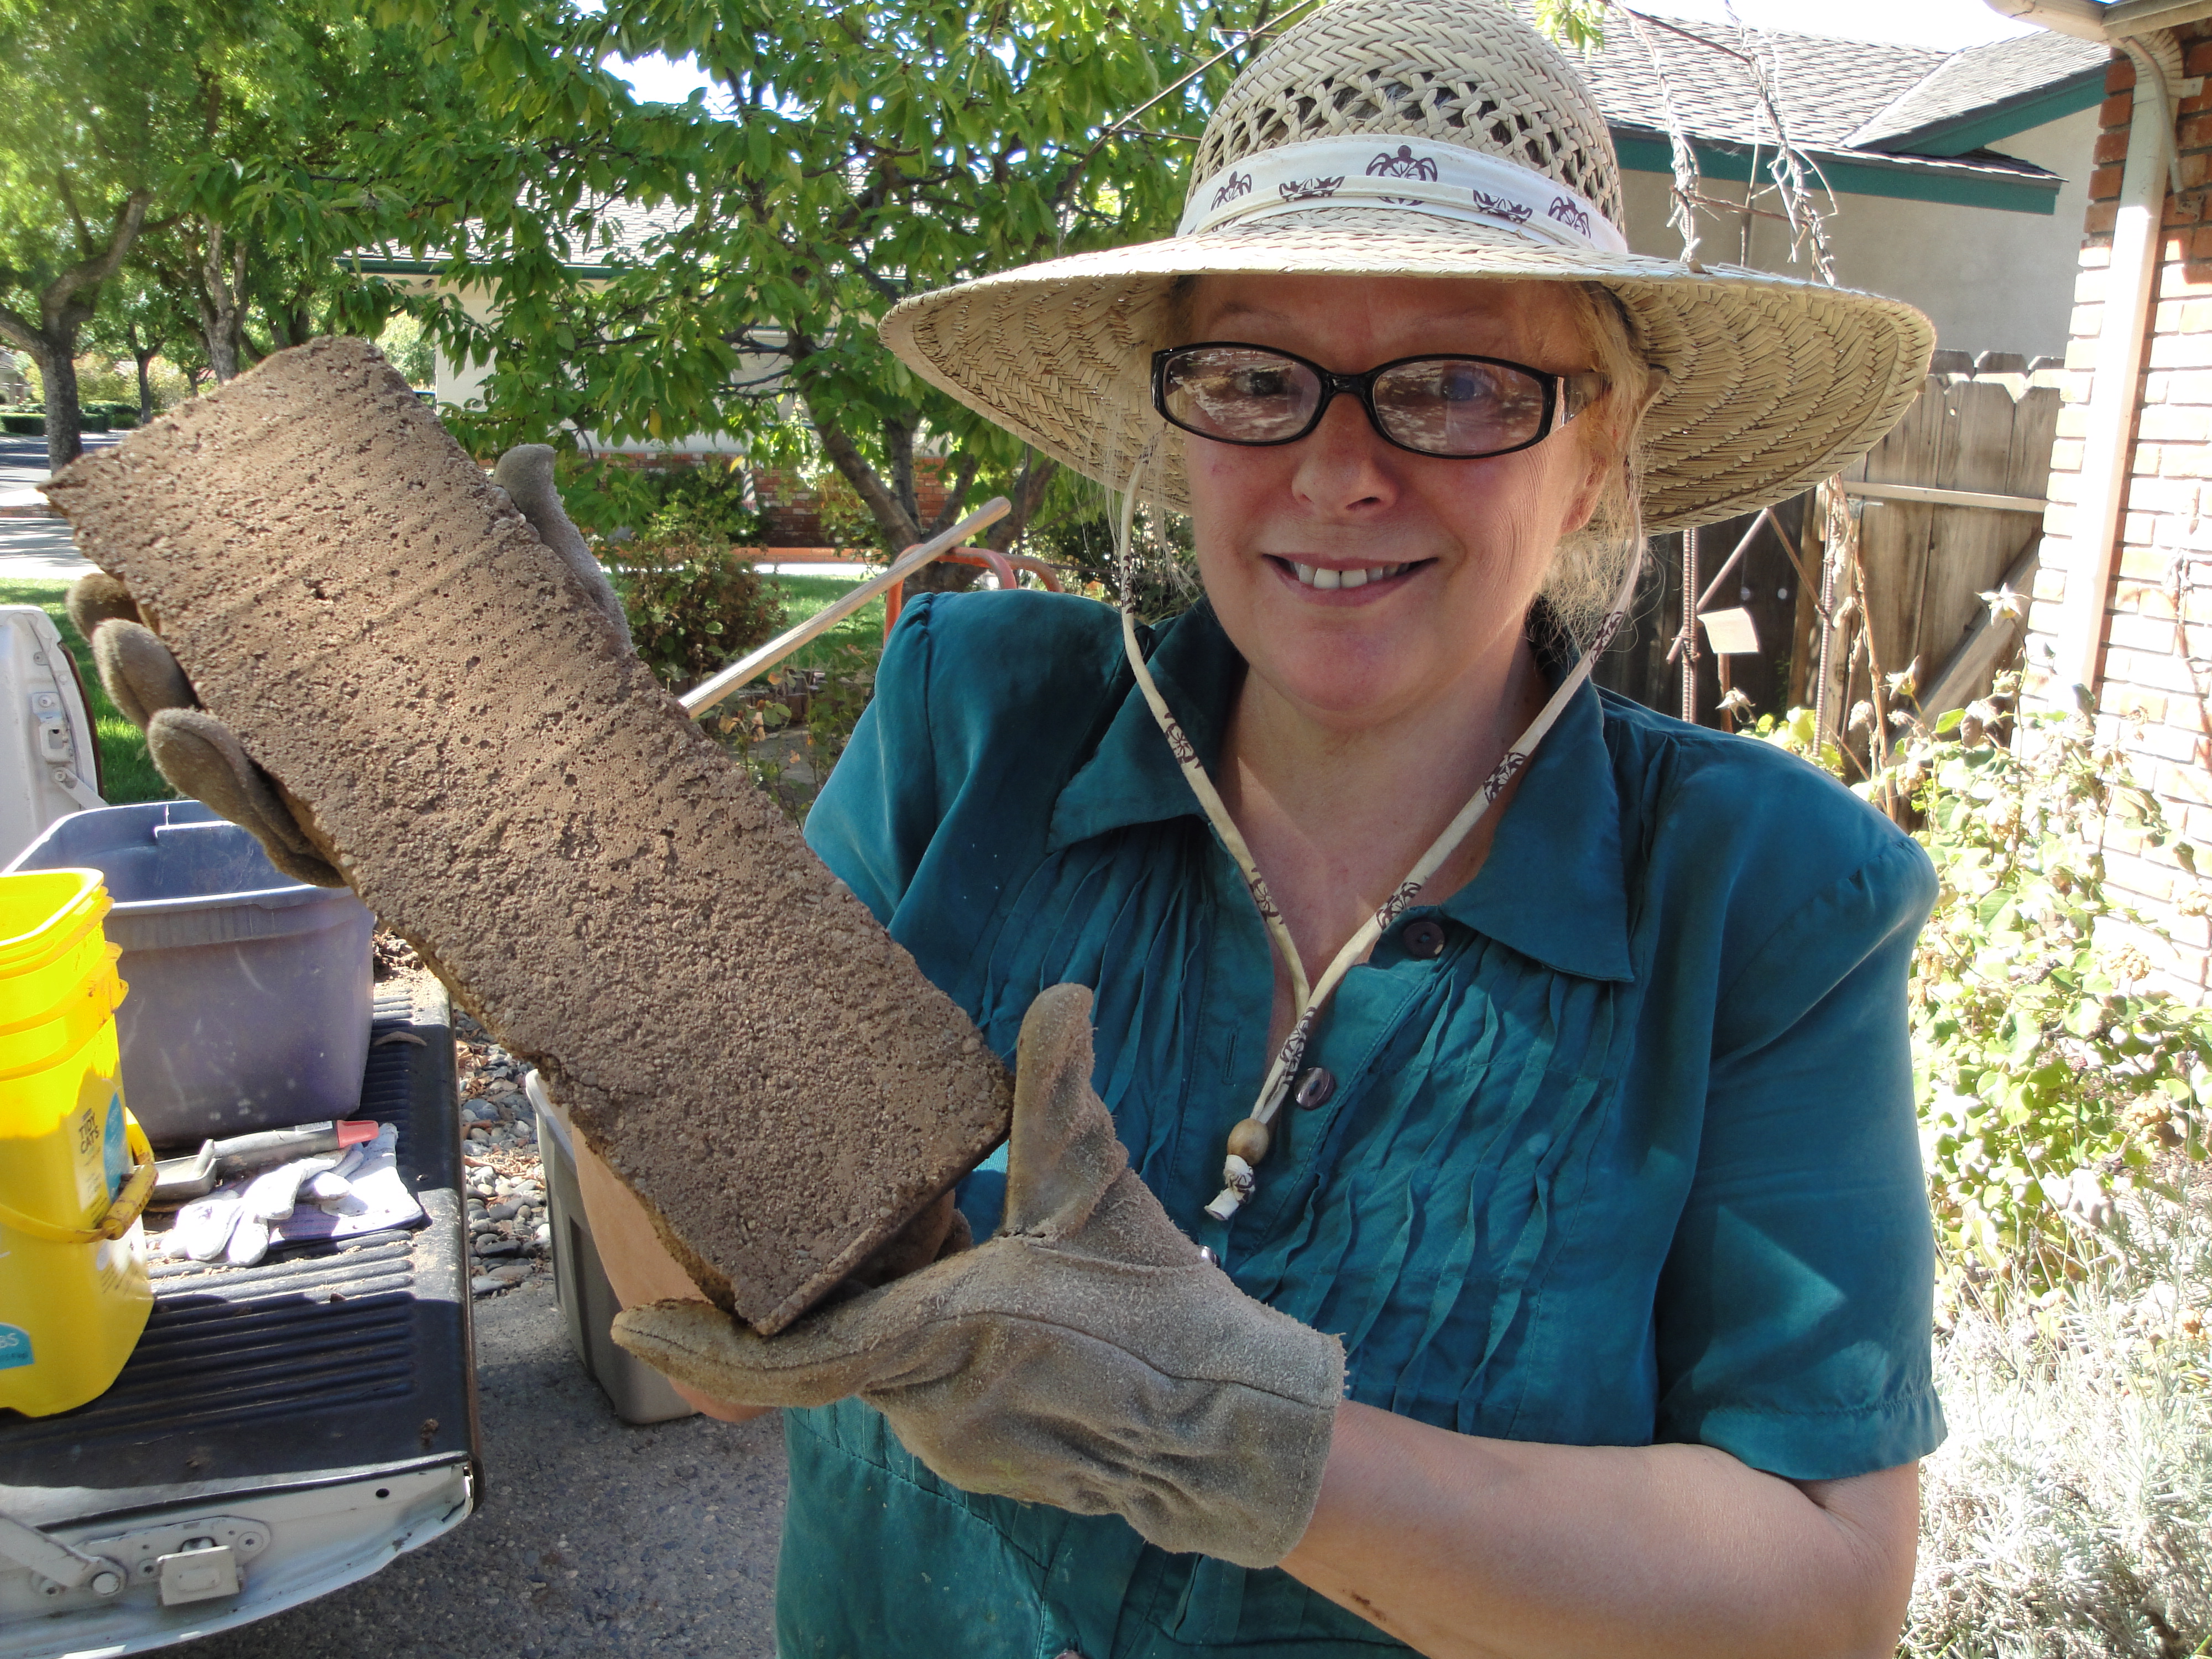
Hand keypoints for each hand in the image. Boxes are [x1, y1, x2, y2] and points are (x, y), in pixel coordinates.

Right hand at [66, 443, 626, 886]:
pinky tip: (220, 749)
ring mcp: (347, 811)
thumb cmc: (586, 701)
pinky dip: (250, 799)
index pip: (223, 644)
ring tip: (169, 703)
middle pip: (202, 712)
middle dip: (142, 670)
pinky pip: (297, 841)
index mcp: (335, 679)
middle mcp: (324, 749)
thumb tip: (530, 452)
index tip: (113, 564)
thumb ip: (526, 532)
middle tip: (119, 618)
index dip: (152, 610)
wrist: (651, 803)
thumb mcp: (553, 608)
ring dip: (184, 742)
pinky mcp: (379, 863)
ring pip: (234, 783)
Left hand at [611, 983, 1345, 1568]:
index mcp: (950, 1334)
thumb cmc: (1161, 1311)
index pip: (796, 1360)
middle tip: (778, 1235)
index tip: (636, 1325)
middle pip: (832, 1350)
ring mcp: (953, 1446)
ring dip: (877, 1314)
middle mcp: (933, 1408)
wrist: (1227, 1428)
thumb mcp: (1101, 1188)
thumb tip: (1067, 995)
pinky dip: (915, 1344)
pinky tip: (959, 1297)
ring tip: (920, 1253)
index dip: (706, 1349)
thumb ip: (1064, 1093)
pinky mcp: (975, 1460)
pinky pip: (915, 1394)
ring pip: (876, 1369)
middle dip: (809, 1297)